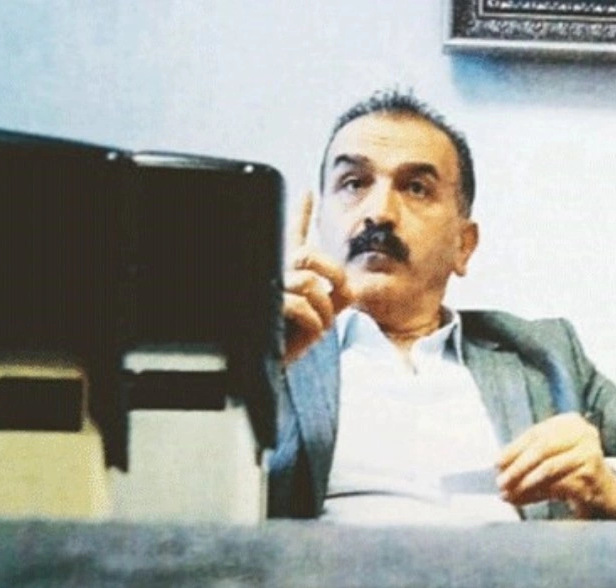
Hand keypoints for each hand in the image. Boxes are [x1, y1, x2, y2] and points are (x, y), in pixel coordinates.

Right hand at [282, 191, 352, 363]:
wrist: (265, 368)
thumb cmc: (287, 343)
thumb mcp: (320, 317)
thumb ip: (336, 298)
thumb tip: (351, 286)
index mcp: (285, 273)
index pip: (293, 238)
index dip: (300, 213)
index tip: (308, 192)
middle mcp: (273, 275)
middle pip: (310, 255)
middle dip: (332, 275)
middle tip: (336, 297)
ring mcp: (266, 290)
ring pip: (310, 282)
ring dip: (323, 310)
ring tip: (314, 326)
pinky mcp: (264, 308)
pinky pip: (302, 306)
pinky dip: (314, 324)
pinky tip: (302, 335)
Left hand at [496, 412, 615, 518]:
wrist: (603, 491)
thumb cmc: (571, 470)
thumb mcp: (551, 455)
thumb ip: (529, 455)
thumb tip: (500, 466)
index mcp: (571, 422)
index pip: (537, 433)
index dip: (514, 449)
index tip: (497, 463)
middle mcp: (584, 434)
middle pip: (542, 448)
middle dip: (517, 466)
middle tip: (500, 481)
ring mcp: (590, 454)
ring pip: (548, 469)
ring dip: (524, 483)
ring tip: (508, 494)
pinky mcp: (591, 477)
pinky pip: (557, 486)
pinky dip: (535, 494)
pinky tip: (522, 500)